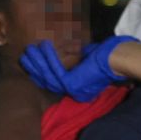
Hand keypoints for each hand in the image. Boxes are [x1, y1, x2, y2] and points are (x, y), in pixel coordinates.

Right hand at [21, 36, 138, 101]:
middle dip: (34, 67)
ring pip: (48, 75)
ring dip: (38, 61)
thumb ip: (75, 59)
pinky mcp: (71, 83)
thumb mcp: (86, 59)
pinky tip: (43, 46)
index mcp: (78, 89)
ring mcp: (72, 90)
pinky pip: (55, 70)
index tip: (31, 62)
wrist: (116, 58)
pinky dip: (49, 58)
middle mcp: (74, 93)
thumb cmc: (104, 56)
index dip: (40, 72)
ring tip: (29, 49)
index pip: (54, 82)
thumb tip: (65, 52)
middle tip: (24, 56)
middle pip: (47, 80)